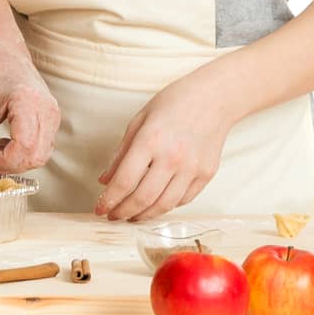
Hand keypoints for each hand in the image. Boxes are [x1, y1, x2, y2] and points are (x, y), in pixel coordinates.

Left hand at [0, 39, 59, 174]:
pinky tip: (5, 143)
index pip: (24, 146)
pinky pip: (44, 148)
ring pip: (42, 156)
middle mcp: (48, 109)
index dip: (4, 160)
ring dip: (18, 161)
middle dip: (11, 164)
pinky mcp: (53, 119)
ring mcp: (54, 114)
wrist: (2, 54)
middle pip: (37, 156)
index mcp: (29, 101)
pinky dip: (25, 154)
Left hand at [96, 63, 234, 221]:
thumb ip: (121, 153)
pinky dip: (166, 206)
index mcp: (150, 140)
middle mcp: (172, 157)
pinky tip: (155, 204)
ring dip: (144, 215)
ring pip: (164, 205)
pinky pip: (182, 200)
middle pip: (143, 198)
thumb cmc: (174, 103)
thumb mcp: (140, 120)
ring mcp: (192, 168)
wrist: (214, 98)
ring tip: (131, 215)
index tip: (99, 209)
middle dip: (123, 212)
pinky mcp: (206, 175)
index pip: (124, 181)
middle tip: (113, 217)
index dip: (109, 200)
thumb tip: (105, 181)